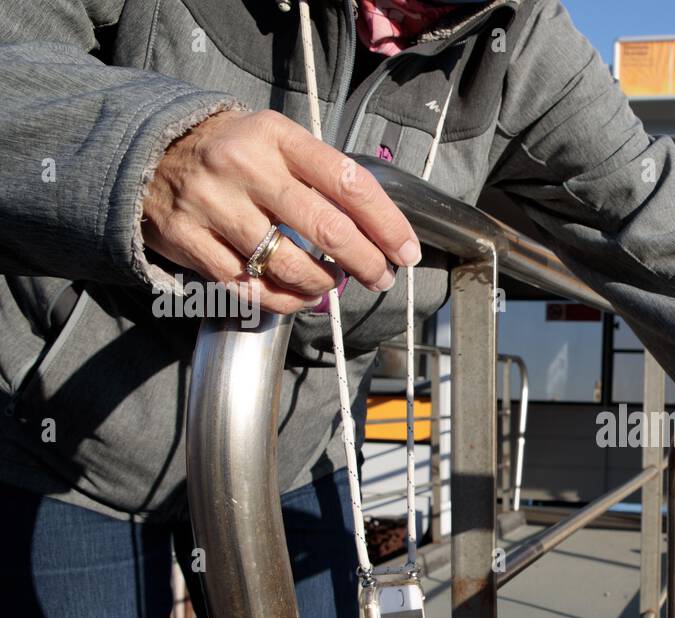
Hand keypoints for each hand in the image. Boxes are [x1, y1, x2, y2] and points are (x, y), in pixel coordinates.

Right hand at [141, 109, 421, 314]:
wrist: (145, 152)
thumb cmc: (231, 152)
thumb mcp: (276, 141)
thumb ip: (320, 176)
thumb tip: (377, 231)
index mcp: (277, 137)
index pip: (349, 183)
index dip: (387, 224)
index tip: (406, 251)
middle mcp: (246, 168)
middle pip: (329, 230)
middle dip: (367, 263)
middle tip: (380, 278)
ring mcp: (215, 205)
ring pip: (292, 266)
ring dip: (324, 285)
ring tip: (333, 284)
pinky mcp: (190, 240)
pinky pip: (251, 288)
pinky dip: (285, 300)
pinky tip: (299, 297)